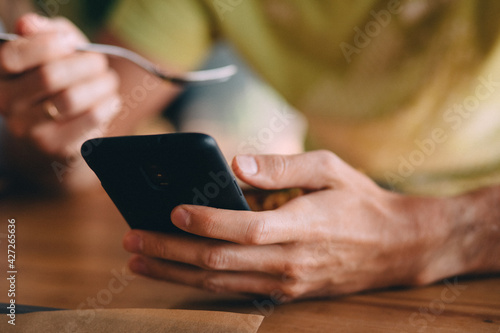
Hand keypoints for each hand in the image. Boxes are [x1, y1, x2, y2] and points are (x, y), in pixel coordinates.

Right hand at [0, 13, 120, 157]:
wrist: (57, 135)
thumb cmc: (58, 83)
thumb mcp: (51, 52)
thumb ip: (44, 32)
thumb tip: (29, 23)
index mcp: (1, 76)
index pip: (12, 57)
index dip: (45, 45)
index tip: (70, 42)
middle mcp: (7, 104)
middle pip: (49, 77)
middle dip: (84, 64)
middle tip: (100, 62)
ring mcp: (29, 130)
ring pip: (71, 99)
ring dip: (100, 84)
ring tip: (109, 81)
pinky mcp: (56, 148)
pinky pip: (89, 119)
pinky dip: (107, 105)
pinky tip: (111, 100)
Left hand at [123, 151, 454, 300]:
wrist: (396, 246)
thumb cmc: (360, 201)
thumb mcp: (330, 169)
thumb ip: (282, 167)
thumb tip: (235, 164)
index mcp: (301, 226)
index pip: (243, 228)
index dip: (205, 220)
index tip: (172, 209)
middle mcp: (289, 261)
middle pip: (218, 261)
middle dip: (170, 250)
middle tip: (132, 239)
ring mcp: (286, 282)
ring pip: (219, 282)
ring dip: (175, 272)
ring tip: (139, 260)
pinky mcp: (285, 292)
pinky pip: (234, 290)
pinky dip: (200, 282)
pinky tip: (176, 272)